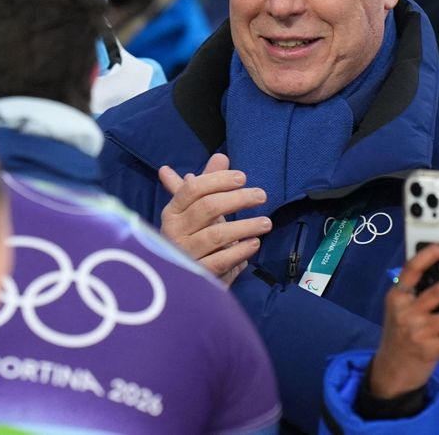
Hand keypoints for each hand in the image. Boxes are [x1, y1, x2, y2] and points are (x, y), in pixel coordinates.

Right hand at [158, 153, 271, 284]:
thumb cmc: (193, 237)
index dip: (218, 180)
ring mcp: (184, 253)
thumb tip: (221, 157)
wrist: (182, 280)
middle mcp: (174, 231)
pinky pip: (222, 260)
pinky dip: (240, 251)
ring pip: (217, 234)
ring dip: (245, 226)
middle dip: (237, 199)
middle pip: (207, 207)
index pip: (192, 189)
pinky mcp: (197, 274)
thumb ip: (208, 183)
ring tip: (266, 222)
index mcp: (172, 212)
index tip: (242, 178)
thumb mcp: (198, 210)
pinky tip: (254, 243)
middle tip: (261, 195)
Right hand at [368, 241, 438, 398]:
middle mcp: (406, 312)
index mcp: (397, 296)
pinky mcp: (431, 351)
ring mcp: (419, 332)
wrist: (392, 368)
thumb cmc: (400, 333)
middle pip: (438, 292)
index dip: (431, 254)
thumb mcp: (399, 310)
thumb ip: (416, 295)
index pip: (412, 269)